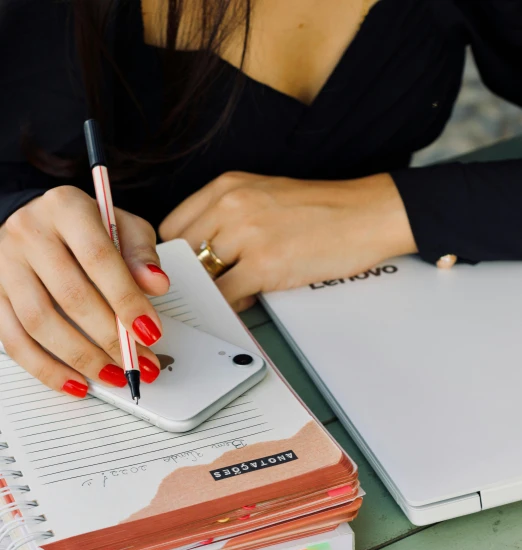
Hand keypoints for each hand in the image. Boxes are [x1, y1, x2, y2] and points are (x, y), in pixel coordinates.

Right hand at [0, 186, 168, 396]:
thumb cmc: (85, 227)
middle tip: (139, 362)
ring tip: (113, 375)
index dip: (127, 300)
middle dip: (110, 337)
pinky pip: (15, 341)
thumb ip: (140, 254)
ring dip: (82, 358)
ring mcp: (6, 265)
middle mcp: (29, 233)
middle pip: (70, 295)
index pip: (98, 258)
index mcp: (66, 208)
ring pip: (40, 323)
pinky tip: (76, 383)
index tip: (151, 332)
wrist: (35, 221)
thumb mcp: (121, 226)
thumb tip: (156, 284)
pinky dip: (47, 369)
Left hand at [159, 171, 416, 310]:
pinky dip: (231, 305)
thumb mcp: (263, 196)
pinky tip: (247, 300)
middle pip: (182, 254)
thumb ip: (226, 218)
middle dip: (189, 276)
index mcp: (226, 187)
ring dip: (212, 292)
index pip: (173, 227)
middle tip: (204, 288)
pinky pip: (227, 295)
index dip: (175, 255)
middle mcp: (230, 205)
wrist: (366, 214)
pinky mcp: (265, 265)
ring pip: (202, 277)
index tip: (183, 270)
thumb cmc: (321, 209)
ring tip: (231, 292)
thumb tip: (200, 256)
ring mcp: (247, 235)